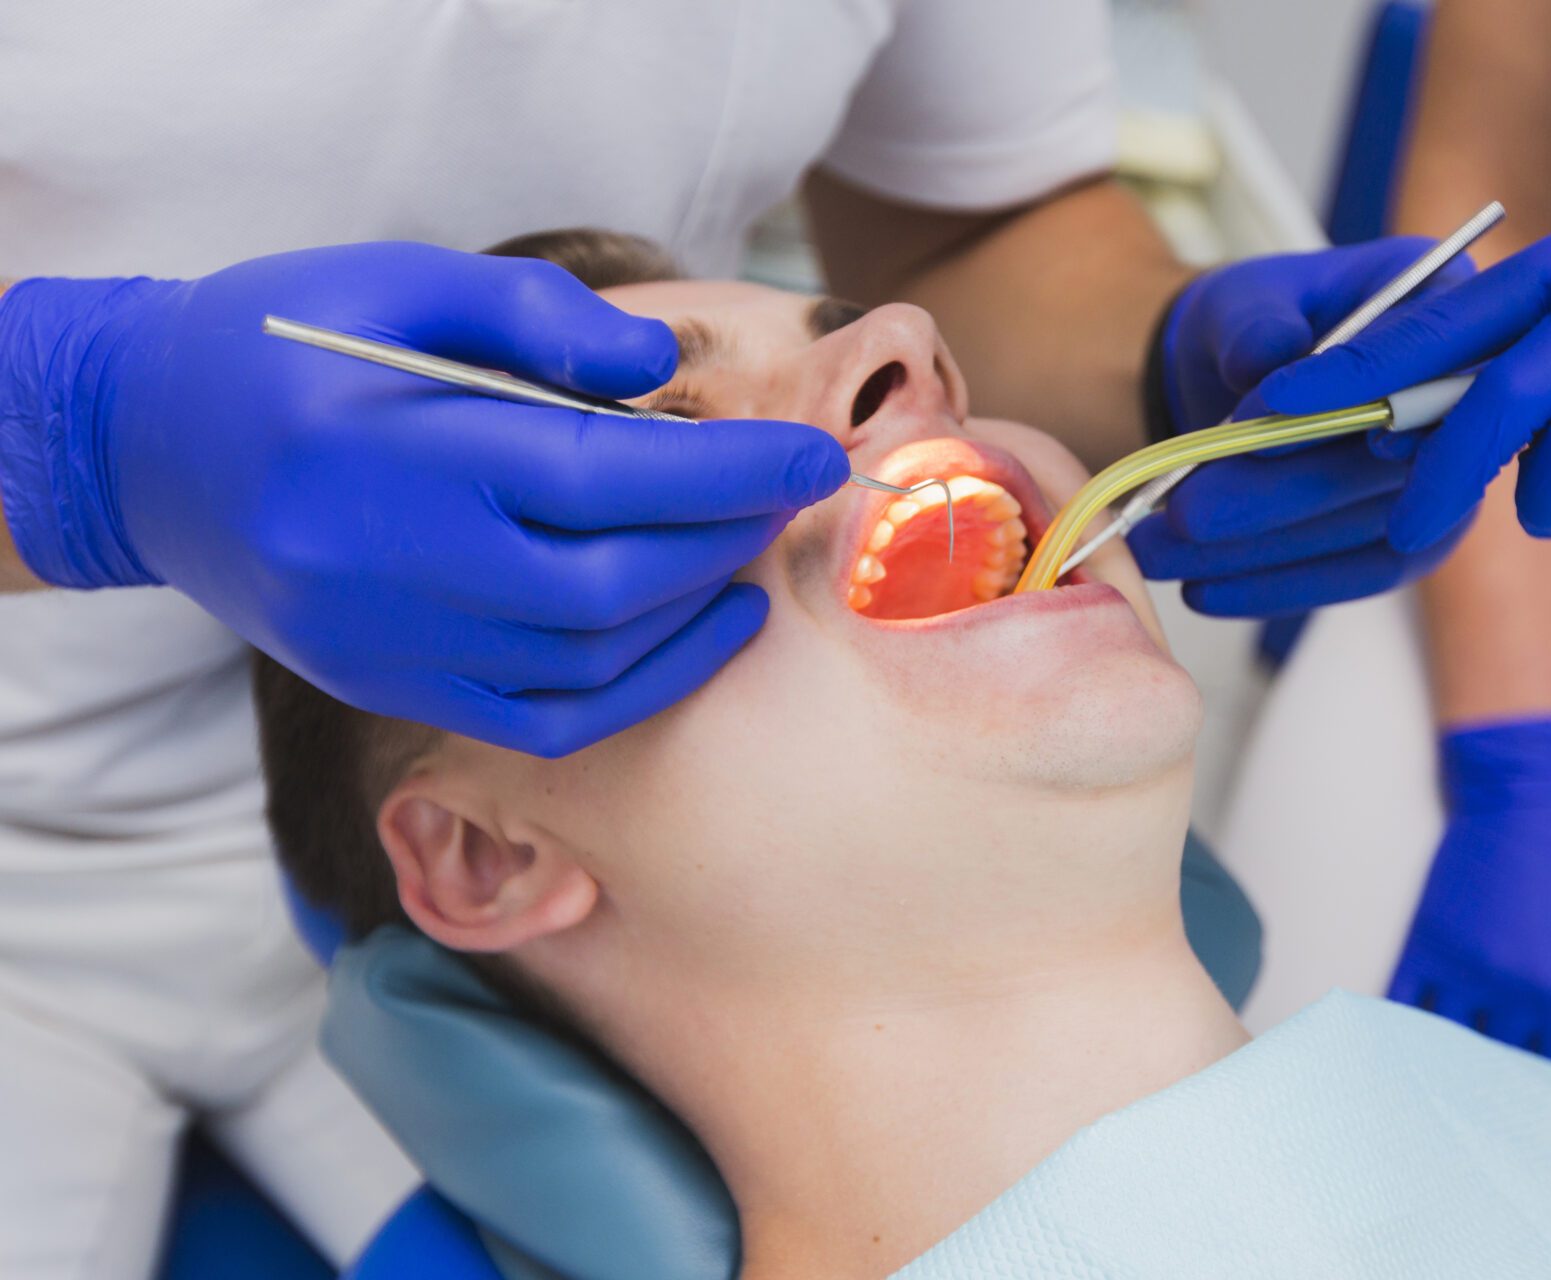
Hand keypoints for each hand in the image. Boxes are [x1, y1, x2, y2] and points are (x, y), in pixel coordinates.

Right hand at [0, 244, 848, 754]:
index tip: (813, 455)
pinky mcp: (385, 687)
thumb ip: (537, 317)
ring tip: (749, 554)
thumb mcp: (398, 280)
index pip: (604, 478)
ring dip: (694, 617)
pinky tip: (698, 634)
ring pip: (584, 665)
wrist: (141, 446)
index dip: (728, 473)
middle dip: (723, 540)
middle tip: (787, 494)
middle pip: (608, 583)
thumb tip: (658, 377)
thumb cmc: (280, 343)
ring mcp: (386, 644)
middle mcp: (390, 565)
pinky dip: (637, 688)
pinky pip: (540, 720)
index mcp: (397, 449)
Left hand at [1127, 237, 1478, 615]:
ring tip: (1161, 553)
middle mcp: (1465, 397)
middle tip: (1186, 512)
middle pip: (1385, 463)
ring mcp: (1449, 474)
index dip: (1335, 404)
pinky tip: (1203, 591)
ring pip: (1366, 531)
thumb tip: (1266, 357)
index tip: (1254, 429)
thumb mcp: (1243, 299)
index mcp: (1443, 307)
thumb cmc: (1253, 322)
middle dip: (1275, 494)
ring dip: (1260, 553)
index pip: (1408, 363)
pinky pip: (1358, 574)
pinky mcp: (1419, 534)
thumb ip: (1255, 320)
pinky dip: (1278, 587)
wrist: (1241, 373)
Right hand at [1390, 717, 1550, 1071]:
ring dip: (1451, 1073)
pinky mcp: (1422, 941)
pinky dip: (1403, 1036)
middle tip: (1502, 1116)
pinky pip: (1403, 1006)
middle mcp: (1510, 986)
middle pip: (1504, 1068)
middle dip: (1505, 1096)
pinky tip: (1404, 1055)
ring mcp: (1459, 965)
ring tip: (1452, 1094)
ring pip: (1448, 1047)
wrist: (1520, 792)